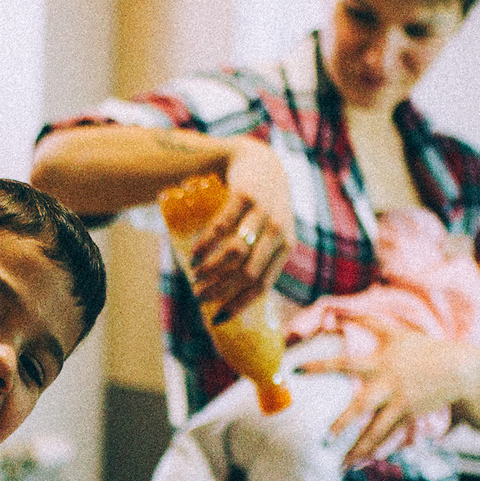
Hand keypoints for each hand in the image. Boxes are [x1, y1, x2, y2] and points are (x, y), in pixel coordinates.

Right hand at [190, 141, 292, 323]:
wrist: (260, 163)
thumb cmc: (261, 207)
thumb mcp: (270, 232)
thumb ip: (260, 259)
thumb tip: (231, 297)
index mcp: (286, 247)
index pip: (262, 286)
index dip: (237, 305)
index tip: (216, 317)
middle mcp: (278, 231)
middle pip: (247, 273)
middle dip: (220, 290)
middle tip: (199, 296)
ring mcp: (263, 212)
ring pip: (236, 252)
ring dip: (211, 269)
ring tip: (194, 275)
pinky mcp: (245, 195)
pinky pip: (223, 226)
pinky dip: (206, 244)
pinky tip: (193, 254)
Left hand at [296, 306, 479, 462]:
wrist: (458, 370)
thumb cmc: (422, 348)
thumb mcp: (395, 332)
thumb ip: (366, 320)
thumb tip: (338, 310)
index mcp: (379, 364)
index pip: (344, 364)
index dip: (320, 365)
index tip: (295, 370)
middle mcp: (387, 386)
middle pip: (361, 406)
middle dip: (343, 423)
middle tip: (324, 438)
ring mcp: (399, 404)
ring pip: (376, 431)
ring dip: (358, 449)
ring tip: (340, 465)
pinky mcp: (408, 418)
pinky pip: (388, 438)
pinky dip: (374, 451)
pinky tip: (359, 463)